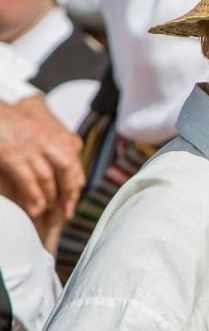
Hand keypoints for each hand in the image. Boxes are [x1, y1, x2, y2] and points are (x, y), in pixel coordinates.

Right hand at [0, 96, 83, 220]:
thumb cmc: (9, 116)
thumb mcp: (39, 116)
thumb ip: (59, 133)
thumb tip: (76, 146)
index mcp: (57, 133)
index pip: (75, 164)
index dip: (75, 186)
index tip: (73, 200)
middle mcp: (48, 140)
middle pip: (67, 173)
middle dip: (68, 196)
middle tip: (65, 213)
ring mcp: (30, 148)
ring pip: (49, 179)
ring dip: (50, 199)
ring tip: (48, 214)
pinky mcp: (13, 156)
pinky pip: (30, 181)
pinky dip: (35, 197)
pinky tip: (36, 209)